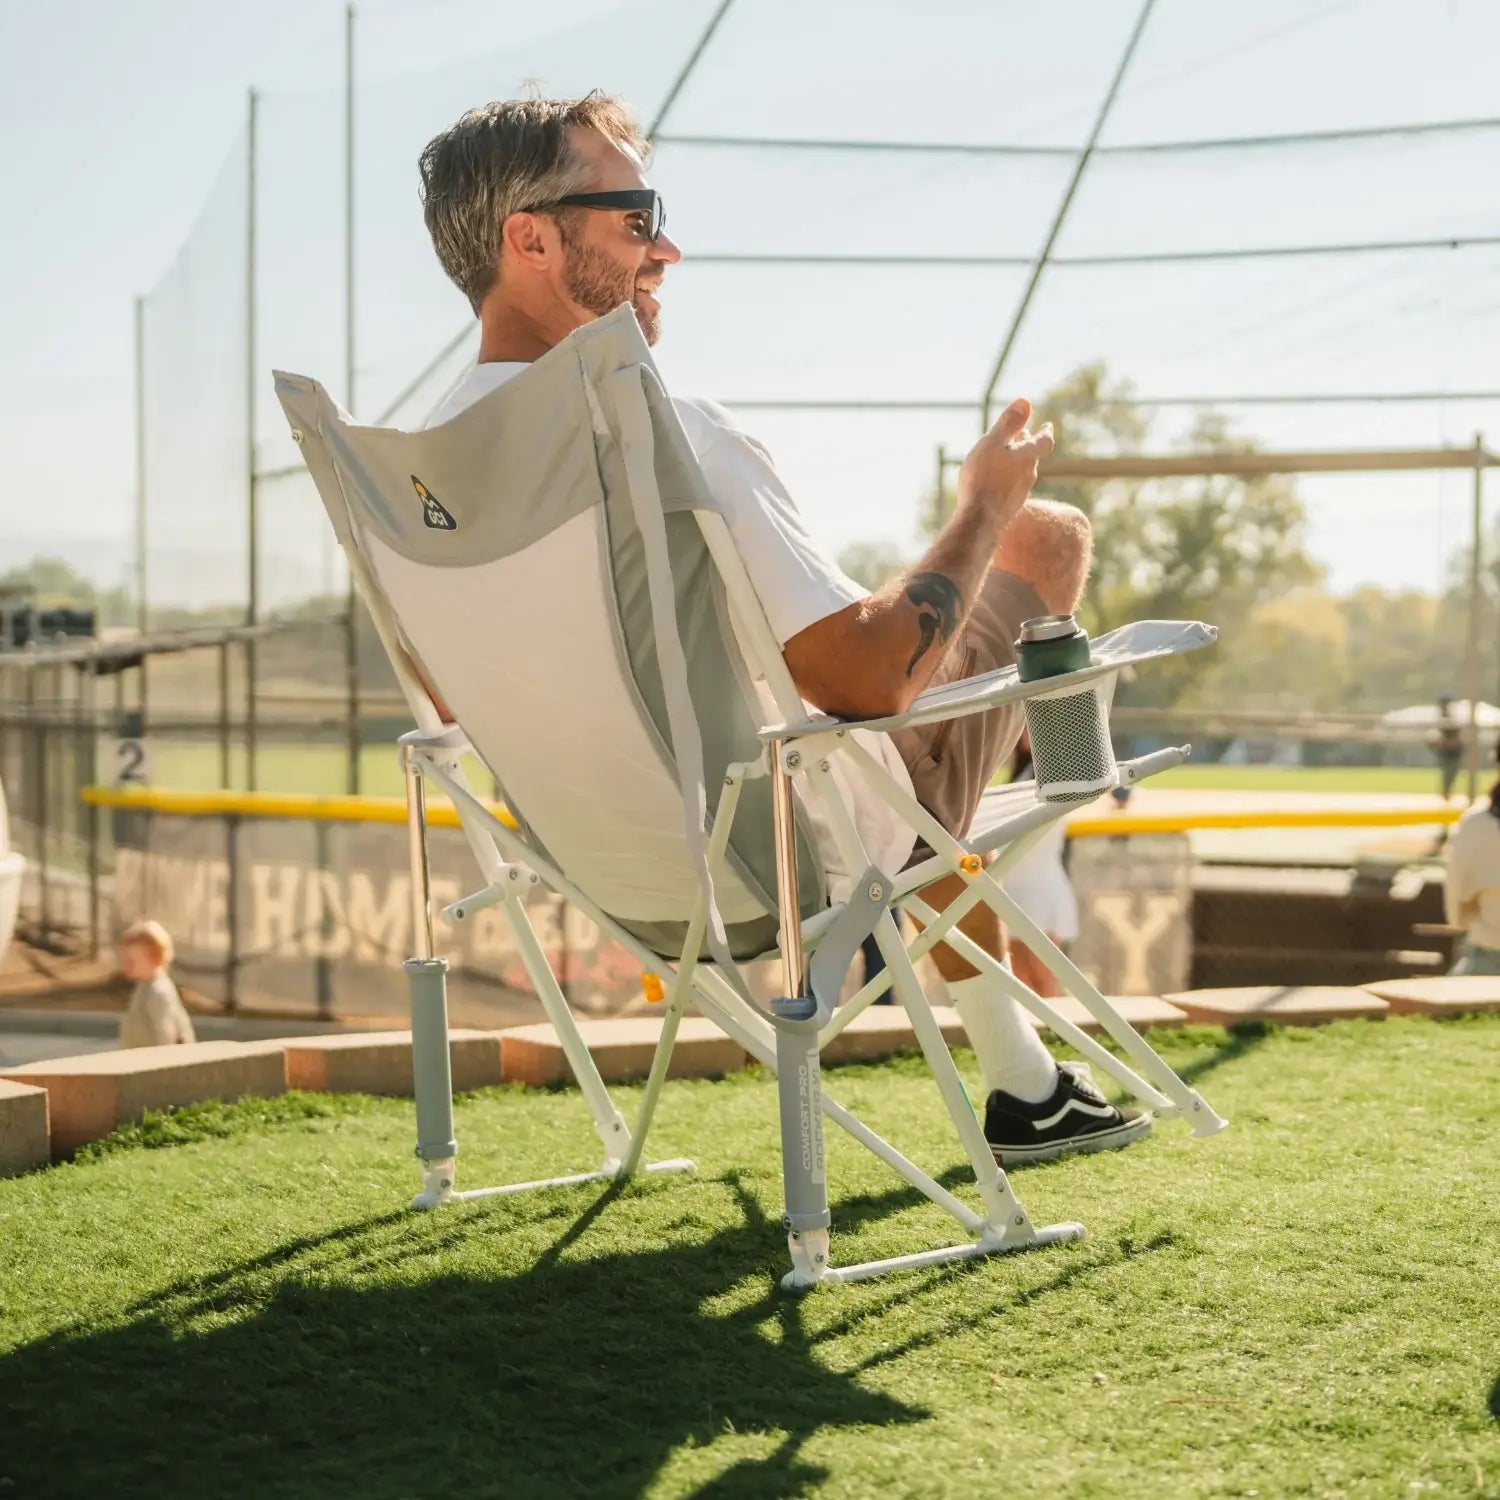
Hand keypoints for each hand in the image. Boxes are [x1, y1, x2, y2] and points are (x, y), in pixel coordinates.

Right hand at [958, 397, 1053, 518]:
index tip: (1047, 426)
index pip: (1044, 441)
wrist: (979, 520)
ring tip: (1005, 459)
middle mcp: (1029, 475)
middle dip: (1026, 445)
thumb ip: (1009, 423)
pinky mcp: (1010, 508)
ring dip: (1016, 463)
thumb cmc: (983, 477)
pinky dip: (1007, 480)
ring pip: (1022, 473)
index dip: (1045, 432)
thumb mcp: (992, 443)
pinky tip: (996, 484)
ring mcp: (1021, 493)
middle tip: (1022, 436)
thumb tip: (1026, 401)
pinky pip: (1012, 488)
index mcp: (1027, 457)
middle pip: (1031, 456)